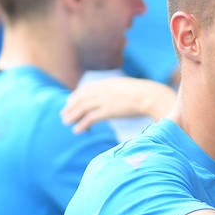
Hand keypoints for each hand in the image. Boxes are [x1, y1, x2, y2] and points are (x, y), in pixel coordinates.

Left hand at [61, 77, 175, 131]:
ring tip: (66, 123)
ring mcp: (105, 100)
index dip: (75, 96)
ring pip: (82, 107)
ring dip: (72, 115)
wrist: (150, 96)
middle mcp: (103, 90)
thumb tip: (114, 97)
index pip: (85, 88)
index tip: (70, 103)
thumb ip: (117, 90)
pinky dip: (82, 124)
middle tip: (64, 115)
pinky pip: (90, 118)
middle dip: (70, 107)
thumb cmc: (144, 94)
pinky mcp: (108, 110)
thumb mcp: (127, 87)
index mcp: (107, 83)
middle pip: (81, 98)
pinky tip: (78, 130)